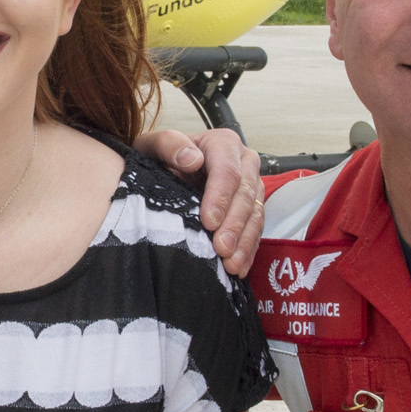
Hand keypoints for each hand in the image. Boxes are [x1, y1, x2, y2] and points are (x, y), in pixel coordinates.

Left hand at [134, 125, 263, 275]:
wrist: (164, 168)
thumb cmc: (160, 157)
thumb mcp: (154, 145)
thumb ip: (169, 145)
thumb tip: (191, 159)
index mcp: (223, 144)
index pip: (228, 171)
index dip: (220, 197)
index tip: (209, 222)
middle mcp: (243, 162)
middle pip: (246, 194)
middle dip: (235, 224)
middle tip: (221, 249)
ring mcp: (250, 186)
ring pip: (255, 214)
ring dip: (245, 242)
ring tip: (231, 264)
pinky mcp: (251, 208)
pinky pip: (256, 229)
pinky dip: (248, 249)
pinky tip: (239, 267)